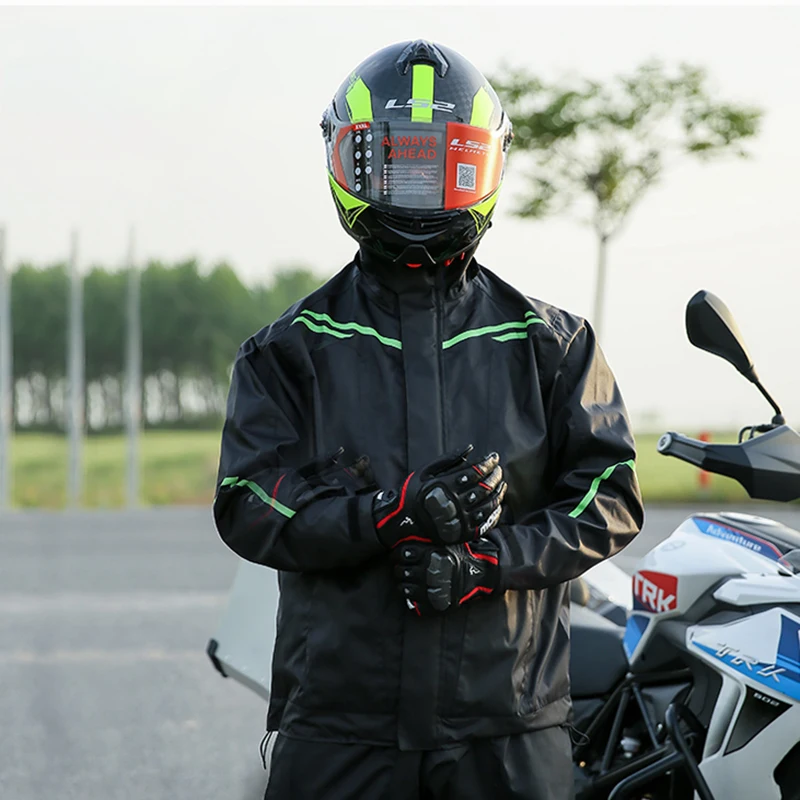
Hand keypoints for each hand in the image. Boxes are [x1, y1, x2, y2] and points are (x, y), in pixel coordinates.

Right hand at [372, 445, 506, 548]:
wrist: (404, 523)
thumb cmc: (413, 494)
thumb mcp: (425, 471)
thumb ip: (449, 459)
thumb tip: (470, 448)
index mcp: (447, 485)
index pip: (476, 472)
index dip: (488, 463)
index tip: (494, 457)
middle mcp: (456, 502)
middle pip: (485, 487)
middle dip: (495, 476)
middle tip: (499, 470)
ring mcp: (461, 519)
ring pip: (488, 504)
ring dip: (498, 493)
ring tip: (502, 484)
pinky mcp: (464, 532)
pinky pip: (486, 523)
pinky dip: (495, 513)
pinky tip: (498, 504)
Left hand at [392, 539, 499, 614]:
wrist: (481, 572)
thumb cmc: (462, 553)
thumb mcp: (444, 540)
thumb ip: (425, 538)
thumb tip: (403, 528)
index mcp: (429, 554)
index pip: (401, 553)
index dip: (398, 554)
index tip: (400, 555)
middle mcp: (428, 571)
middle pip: (400, 571)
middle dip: (399, 569)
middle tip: (403, 567)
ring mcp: (430, 589)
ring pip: (403, 587)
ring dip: (403, 583)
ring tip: (408, 579)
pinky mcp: (433, 604)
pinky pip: (413, 602)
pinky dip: (411, 597)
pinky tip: (415, 590)